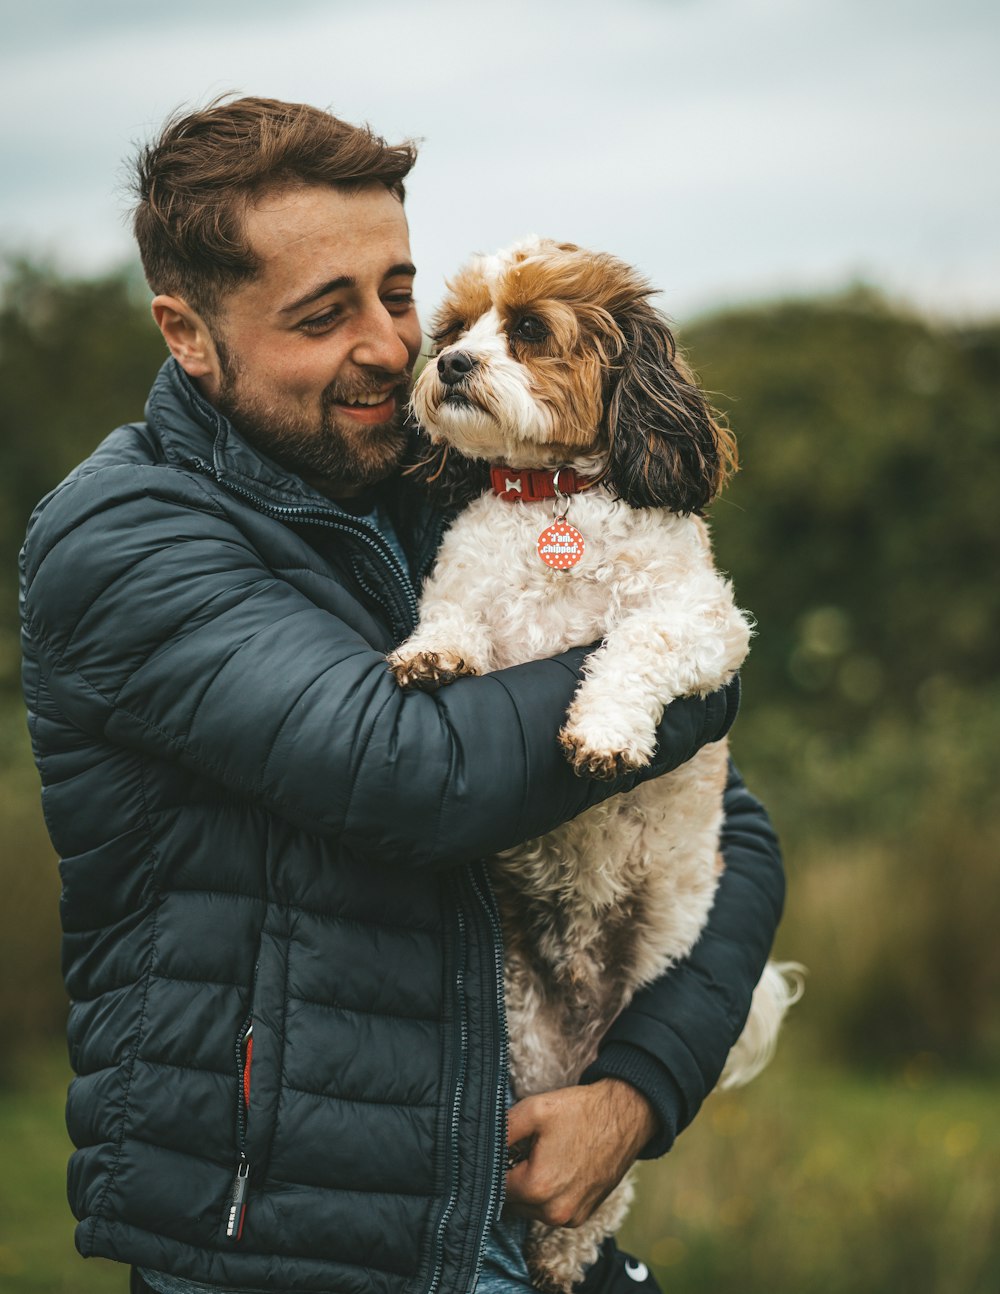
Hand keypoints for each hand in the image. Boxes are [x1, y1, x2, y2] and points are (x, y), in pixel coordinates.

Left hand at [503, 1079, 657, 1227]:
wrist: (624, 1117)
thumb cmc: (579, 1112)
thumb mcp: (533, 1110)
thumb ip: (499, 1131)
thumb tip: (477, 1145)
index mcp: (537, 1187)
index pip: (493, 1185)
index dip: (493, 1164)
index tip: (502, 1148)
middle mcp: (553, 1212)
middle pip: (511, 1200)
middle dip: (511, 1176)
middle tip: (524, 1148)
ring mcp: (570, 1218)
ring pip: (529, 1207)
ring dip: (529, 1186)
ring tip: (542, 1156)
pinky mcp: (582, 1216)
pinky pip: (550, 1209)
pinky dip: (548, 1193)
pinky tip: (558, 1166)